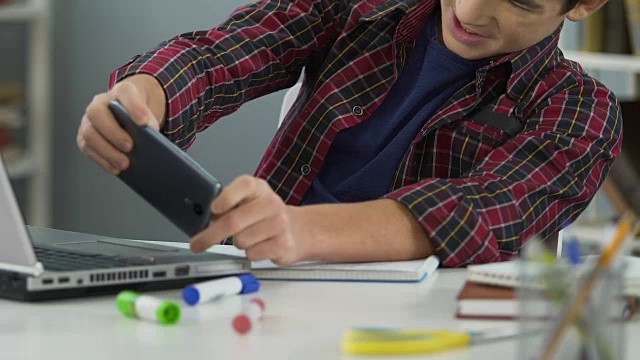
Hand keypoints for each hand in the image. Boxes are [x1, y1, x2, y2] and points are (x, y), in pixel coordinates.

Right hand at [77, 74, 165, 174]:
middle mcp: (100, 102)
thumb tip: (154, 145)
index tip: (144, 122)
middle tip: (130, 147)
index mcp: (121, 92)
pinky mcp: (85, 136)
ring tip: (124, 164)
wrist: (131, 114)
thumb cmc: (142, 115)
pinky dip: (102, 160)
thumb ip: (151, 123)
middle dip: (114, 132)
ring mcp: (89, 119)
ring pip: (89, 133)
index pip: (126, 93)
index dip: (134, 107)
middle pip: (97, 113)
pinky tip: (116, 169)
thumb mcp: (150, 113)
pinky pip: (87, 148)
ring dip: (106, 150)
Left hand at [190, 175, 305, 265]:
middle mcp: (271, 203)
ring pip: (240, 241)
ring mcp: (280, 224)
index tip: (213, 209)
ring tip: (249, 237)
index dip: (227, 197)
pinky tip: (260, 245)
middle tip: (197, 244)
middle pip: (234, 220)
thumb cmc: (264, 216)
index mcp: (259, 188)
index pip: (244, 185)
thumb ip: (228, 206)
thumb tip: (206, 218)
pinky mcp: (283, 244)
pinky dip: (250, 253)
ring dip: (238, 243)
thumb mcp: (248, 203)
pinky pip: (252, 254)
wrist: (297, 230)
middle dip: (210, 235)